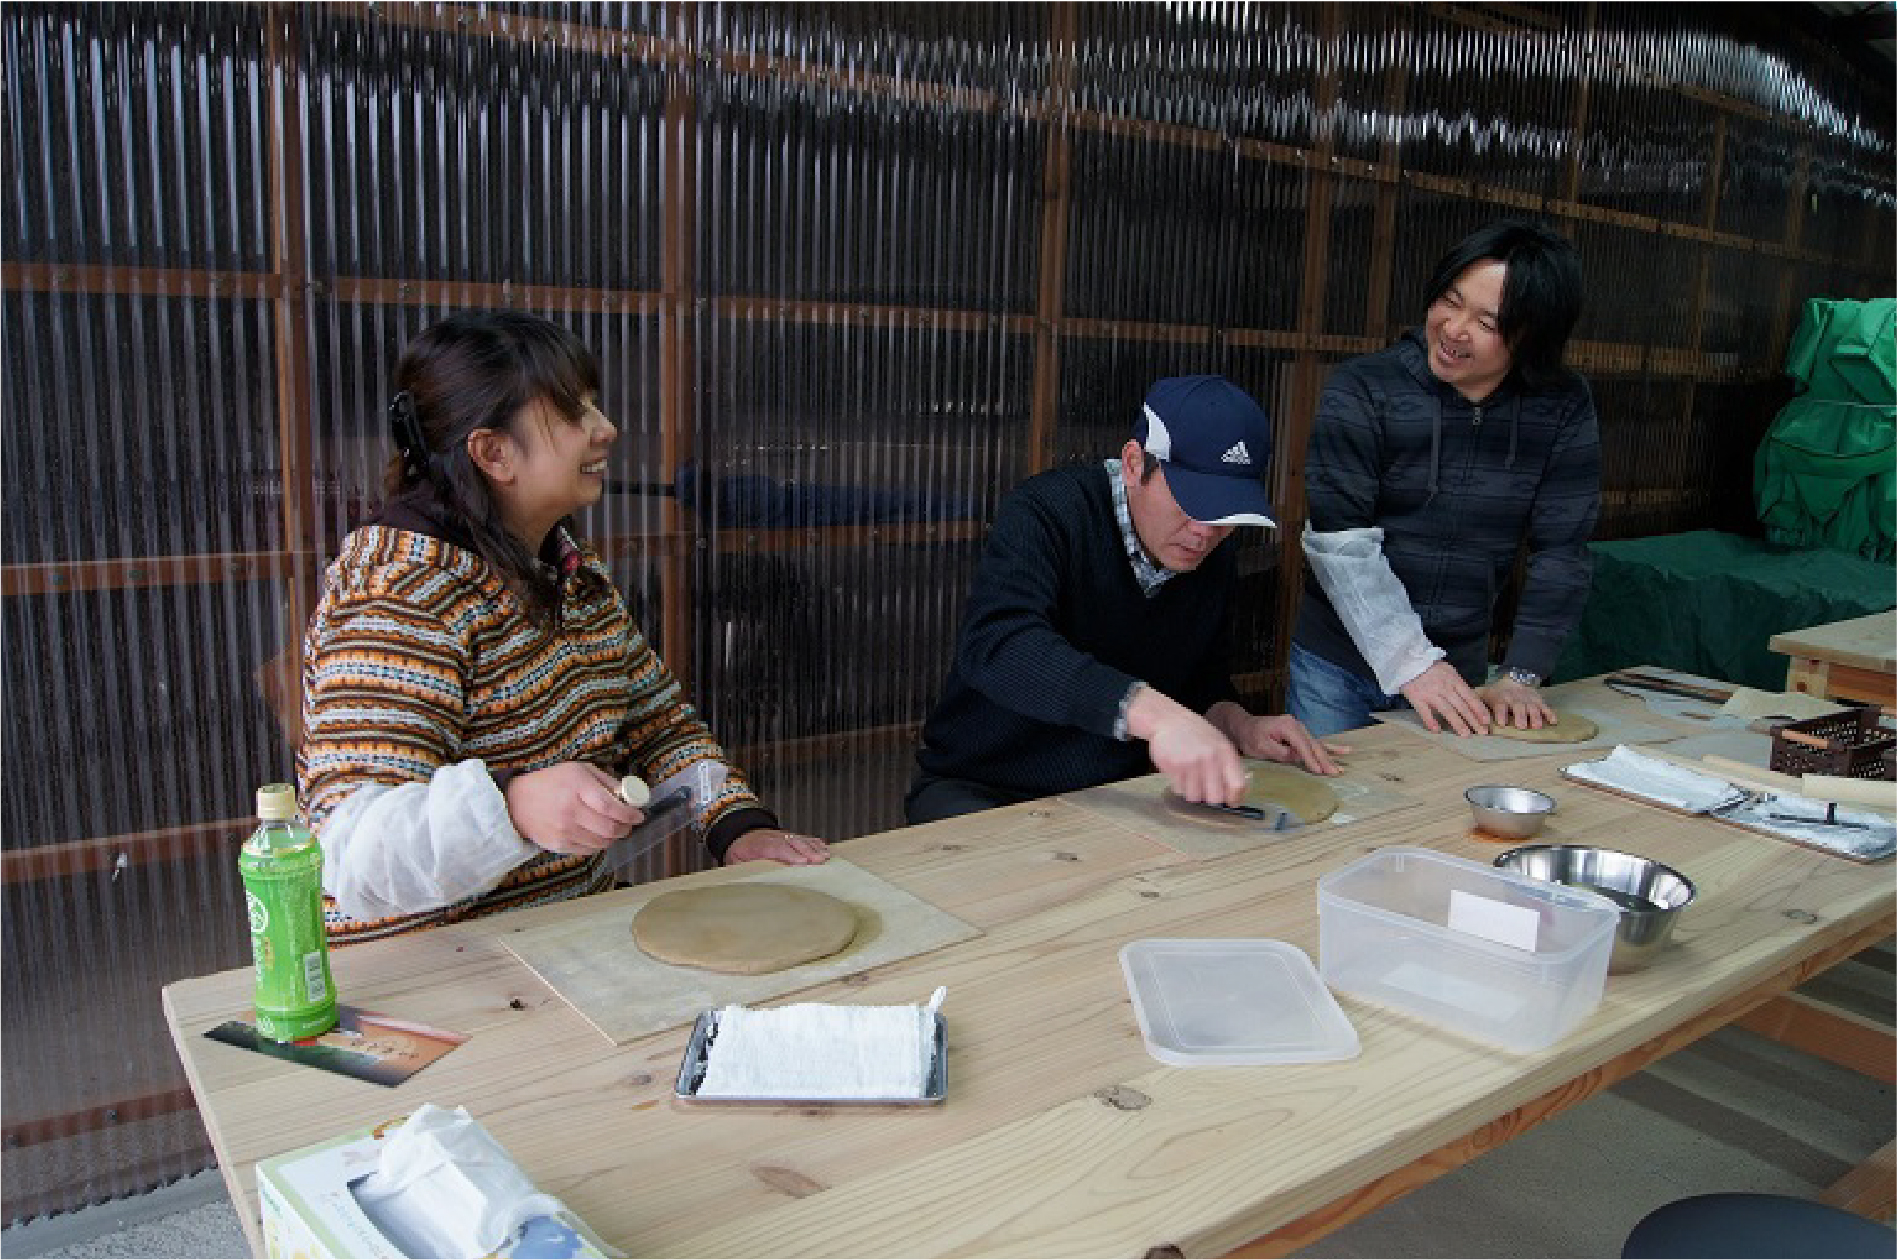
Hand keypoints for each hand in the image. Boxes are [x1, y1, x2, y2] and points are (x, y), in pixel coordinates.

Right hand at [503, 762, 642, 854]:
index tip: (639, 815)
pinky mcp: (558, 845)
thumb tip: (629, 794)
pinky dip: (599, 845)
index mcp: (577, 787)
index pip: (611, 807)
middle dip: (625, 828)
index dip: (630, 814)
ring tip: (614, 829)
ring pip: (601, 843)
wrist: (517, 802)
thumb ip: (605, 780)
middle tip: (629, 824)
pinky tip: (597, 835)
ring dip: (614, 838)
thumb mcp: (579, 770)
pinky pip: (588, 850)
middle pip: (609, 828)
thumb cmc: (552, 782)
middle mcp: (570, 811)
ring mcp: (564, 831)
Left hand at [725, 829, 830, 865]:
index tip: (802, 862)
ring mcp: (783, 836)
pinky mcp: (790, 837)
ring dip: (814, 848)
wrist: (739, 834)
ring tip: (826, 857)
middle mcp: (773, 838)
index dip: (790, 854)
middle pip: (792, 843)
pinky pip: (804, 838)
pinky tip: (825, 849)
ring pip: (800, 839)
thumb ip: (743, 872)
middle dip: (807, 851)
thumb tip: (750, 886)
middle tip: (820, 861)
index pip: (776, 848)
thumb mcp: (735, 863)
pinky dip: (815, 843)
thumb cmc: (739, 852)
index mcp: (758, 846)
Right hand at [1129, 687, 1246, 804]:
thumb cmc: (1196, 734)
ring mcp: (1191, 763)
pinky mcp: (1174, 767)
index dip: (1235, 799)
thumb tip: (1236, 794)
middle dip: (1211, 800)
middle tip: (1206, 794)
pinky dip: (1179, 787)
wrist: (1169, 720)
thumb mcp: (1219, 742)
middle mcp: (1210, 758)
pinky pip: (1179, 790)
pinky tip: (1179, 775)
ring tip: (1190, 781)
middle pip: (1215, 798)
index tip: (1231, 802)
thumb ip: (1228, 765)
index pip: (1237, 785)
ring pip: (1195, 797)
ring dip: (1193, 794)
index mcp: (1225, 752)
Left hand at [1229, 713, 1349, 775]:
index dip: (1311, 759)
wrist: (1243, 726)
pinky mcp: (1299, 734)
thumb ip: (1281, 752)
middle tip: (1335, 773)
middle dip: (1324, 760)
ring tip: (1340, 769)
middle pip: (1313, 745)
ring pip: (1316, 745)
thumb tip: (1299, 757)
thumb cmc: (1249, 737)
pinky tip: (1344, 750)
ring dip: (1328, 758)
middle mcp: (1296, 725)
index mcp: (1287, 726)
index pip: (1302, 746)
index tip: (1319, 771)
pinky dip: (1328, 748)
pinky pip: (1315, 742)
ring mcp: (1299, 728)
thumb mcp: (1262, 747)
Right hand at [1399, 661, 1491, 736]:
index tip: (1487, 721)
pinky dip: (1430, 721)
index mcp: (1454, 680)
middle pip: (1462, 706)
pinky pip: (1425, 712)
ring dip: (1457, 723)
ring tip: (1465, 734)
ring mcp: (1431, 693)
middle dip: (1473, 720)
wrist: (1408, 659)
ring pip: (1447, 710)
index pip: (1470, 697)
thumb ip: (1457, 684)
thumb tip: (1469, 700)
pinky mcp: (1416, 697)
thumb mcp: (1448, 670)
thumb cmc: (1429, 666)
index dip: (1479, 709)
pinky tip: (1437, 731)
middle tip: (1482, 732)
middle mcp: (1445, 687)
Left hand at [1477, 678, 1554, 729]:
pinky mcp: (1539, 701)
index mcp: (1501, 699)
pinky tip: (1553, 722)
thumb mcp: (1485, 693)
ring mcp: (1529, 700)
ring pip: (1533, 708)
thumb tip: (1460, 710)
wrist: (1516, 678)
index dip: (1501, 714)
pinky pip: (1546, 707)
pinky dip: (1550, 714)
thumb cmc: (1497, 693)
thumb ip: (1474, 701)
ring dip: (1535, 717)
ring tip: (1536, 726)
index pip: (1500, 705)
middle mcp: (1516, 699)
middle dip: (1520, 717)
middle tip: (1521, 727)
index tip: (1502, 723)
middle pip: (1519, 707)